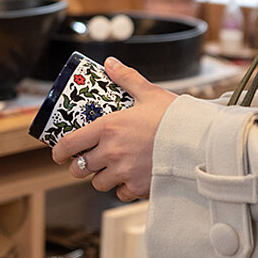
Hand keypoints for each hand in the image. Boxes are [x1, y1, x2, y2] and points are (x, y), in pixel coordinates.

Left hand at [49, 57, 177, 201]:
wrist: (199, 141)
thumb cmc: (175, 116)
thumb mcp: (148, 93)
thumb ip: (126, 78)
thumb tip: (110, 64)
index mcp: (107, 127)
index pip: (69, 144)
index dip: (58, 151)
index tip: (58, 153)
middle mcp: (111, 152)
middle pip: (79, 169)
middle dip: (79, 166)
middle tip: (87, 160)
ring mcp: (123, 171)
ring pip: (98, 183)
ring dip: (100, 177)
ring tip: (110, 168)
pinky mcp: (138, 187)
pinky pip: (120, 194)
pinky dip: (121, 188)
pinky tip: (129, 178)